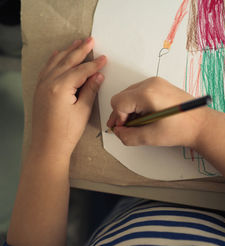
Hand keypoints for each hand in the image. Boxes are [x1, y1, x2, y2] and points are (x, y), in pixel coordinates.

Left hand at [31, 37, 106, 156]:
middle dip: (80, 50)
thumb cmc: (66, 132)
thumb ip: (90, 90)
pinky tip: (59, 55)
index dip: (94, 64)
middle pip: (67, 61)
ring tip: (77, 42)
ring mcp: (42, 85)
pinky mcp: (40, 90)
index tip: (104, 58)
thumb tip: (98, 75)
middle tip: (91, 40)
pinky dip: (54, 60)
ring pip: (56, 62)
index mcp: (60, 87)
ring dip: (68, 51)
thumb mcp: (83, 110)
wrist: (48, 146)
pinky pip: (47, 69)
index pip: (81, 70)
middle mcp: (48, 82)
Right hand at [107, 77, 210, 147]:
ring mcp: (156, 82)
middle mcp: (150, 83)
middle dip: (123, 114)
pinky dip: (138, 105)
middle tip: (131, 128)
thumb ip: (129, 136)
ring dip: (130, 110)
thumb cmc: (183, 129)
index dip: (118, 119)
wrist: (202, 124)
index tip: (124, 129)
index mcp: (147, 93)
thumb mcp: (152, 137)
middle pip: (122, 97)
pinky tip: (147, 116)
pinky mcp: (160, 85)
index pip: (118, 102)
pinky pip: (139, 92)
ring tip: (142, 123)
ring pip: (129, 94)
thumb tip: (118, 132)